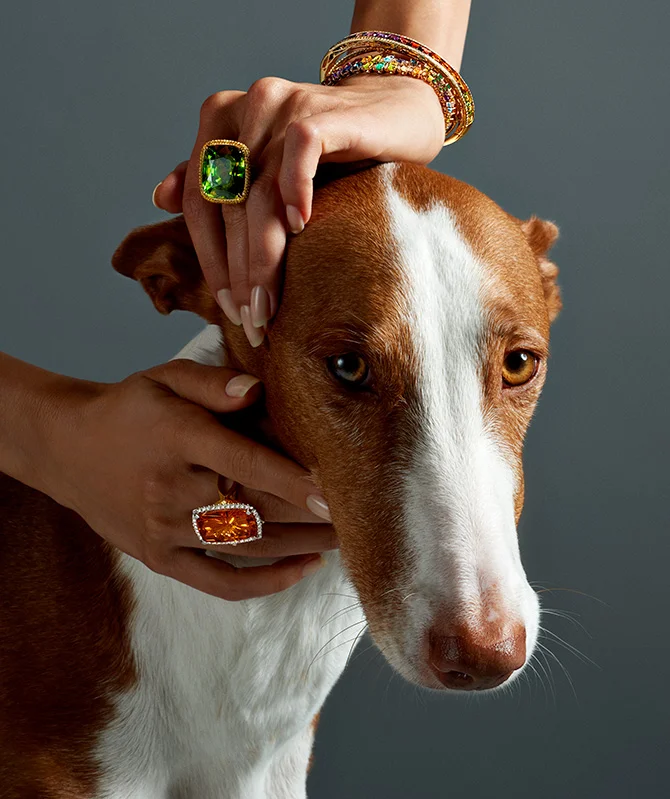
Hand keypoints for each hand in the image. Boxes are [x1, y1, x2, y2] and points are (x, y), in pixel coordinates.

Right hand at [38, 359, 335, 600]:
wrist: (66, 448)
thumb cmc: (129, 408)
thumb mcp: (163, 378)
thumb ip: (212, 383)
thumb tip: (258, 391)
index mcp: (177, 438)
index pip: (243, 463)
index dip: (292, 480)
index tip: (336, 494)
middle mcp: (170, 489)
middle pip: (255, 510)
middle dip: (312, 518)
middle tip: (361, 517)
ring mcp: (164, 531)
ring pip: (246, 548)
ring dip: (301, 548)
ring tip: (345, 541)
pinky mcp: (160, 559)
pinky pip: (217, 582)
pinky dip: (263, 584)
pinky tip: (302, 570)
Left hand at [152, 74, 443, 345]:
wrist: (393, 111)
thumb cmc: (331, 150)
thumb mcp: (268, 166)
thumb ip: (216, 178)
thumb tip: (159, 198)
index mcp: (219, 119)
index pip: (200, 202)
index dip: (210, 260)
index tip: (227, 309)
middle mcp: (245, 108)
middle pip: (228, 205)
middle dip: (239, 272)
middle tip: (252, 321)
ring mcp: (282, 104)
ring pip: (258, 193)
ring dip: (263, 256)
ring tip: (270, 304)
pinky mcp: (321, 109)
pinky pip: (300, 152)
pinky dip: (295, 191)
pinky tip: (301, 228)